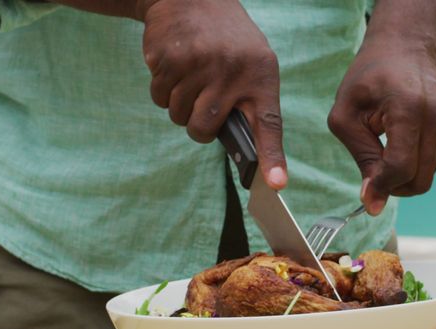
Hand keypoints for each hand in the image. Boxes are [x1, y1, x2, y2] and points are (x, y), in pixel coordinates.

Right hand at [138, 0, 287, 187]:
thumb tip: (246, 150)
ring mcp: (199, 65)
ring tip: (190, 76)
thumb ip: (249, 101)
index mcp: (261, 74)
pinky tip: (174, 67)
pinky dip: (163, 90)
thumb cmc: (227, 39)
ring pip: (178, 116)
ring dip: (178, 105)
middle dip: (198, 127)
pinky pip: (159, 98)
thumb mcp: (252, 61)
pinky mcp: (169, 59)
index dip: (271, 157)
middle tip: (201, 105)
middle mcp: (232, 70)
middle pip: (204, 129)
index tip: (276, 184)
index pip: (269, 123)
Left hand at [328, 39, 435, 214]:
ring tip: (390, 142)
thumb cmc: (368, 81)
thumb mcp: (345, 117)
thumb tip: (373, 202)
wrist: (404, 49)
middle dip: (394, 185)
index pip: (400, 167)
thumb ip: (361, 159)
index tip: (367, 194)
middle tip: (374, 172)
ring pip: (428, 174)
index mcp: (409, 108)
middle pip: (419, 179)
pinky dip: (418, 158)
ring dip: (405, 170)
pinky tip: (407, 134)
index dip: (381, 186)